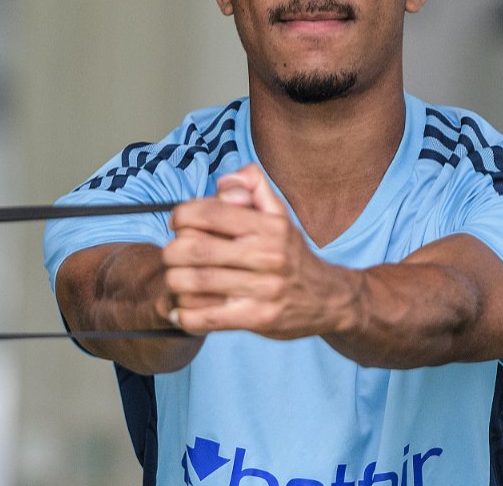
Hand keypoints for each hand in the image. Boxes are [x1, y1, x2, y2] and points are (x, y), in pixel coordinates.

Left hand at [162, 164, 353, 338]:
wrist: (330, 298)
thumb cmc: (290, 253)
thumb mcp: (279, 212)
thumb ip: (251, 185)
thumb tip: (223, 183)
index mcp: (268, 225)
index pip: (209, 212)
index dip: (182, 215)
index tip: (178, 223)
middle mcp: (267, 255)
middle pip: (195, 249)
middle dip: (172, 251)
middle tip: (173, 255)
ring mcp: (264, 289)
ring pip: (195, 283)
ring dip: (174, 282)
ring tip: (176, 280)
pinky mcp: (259, 319)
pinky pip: (207, 318)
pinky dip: (184, 315)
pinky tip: (180, 310)